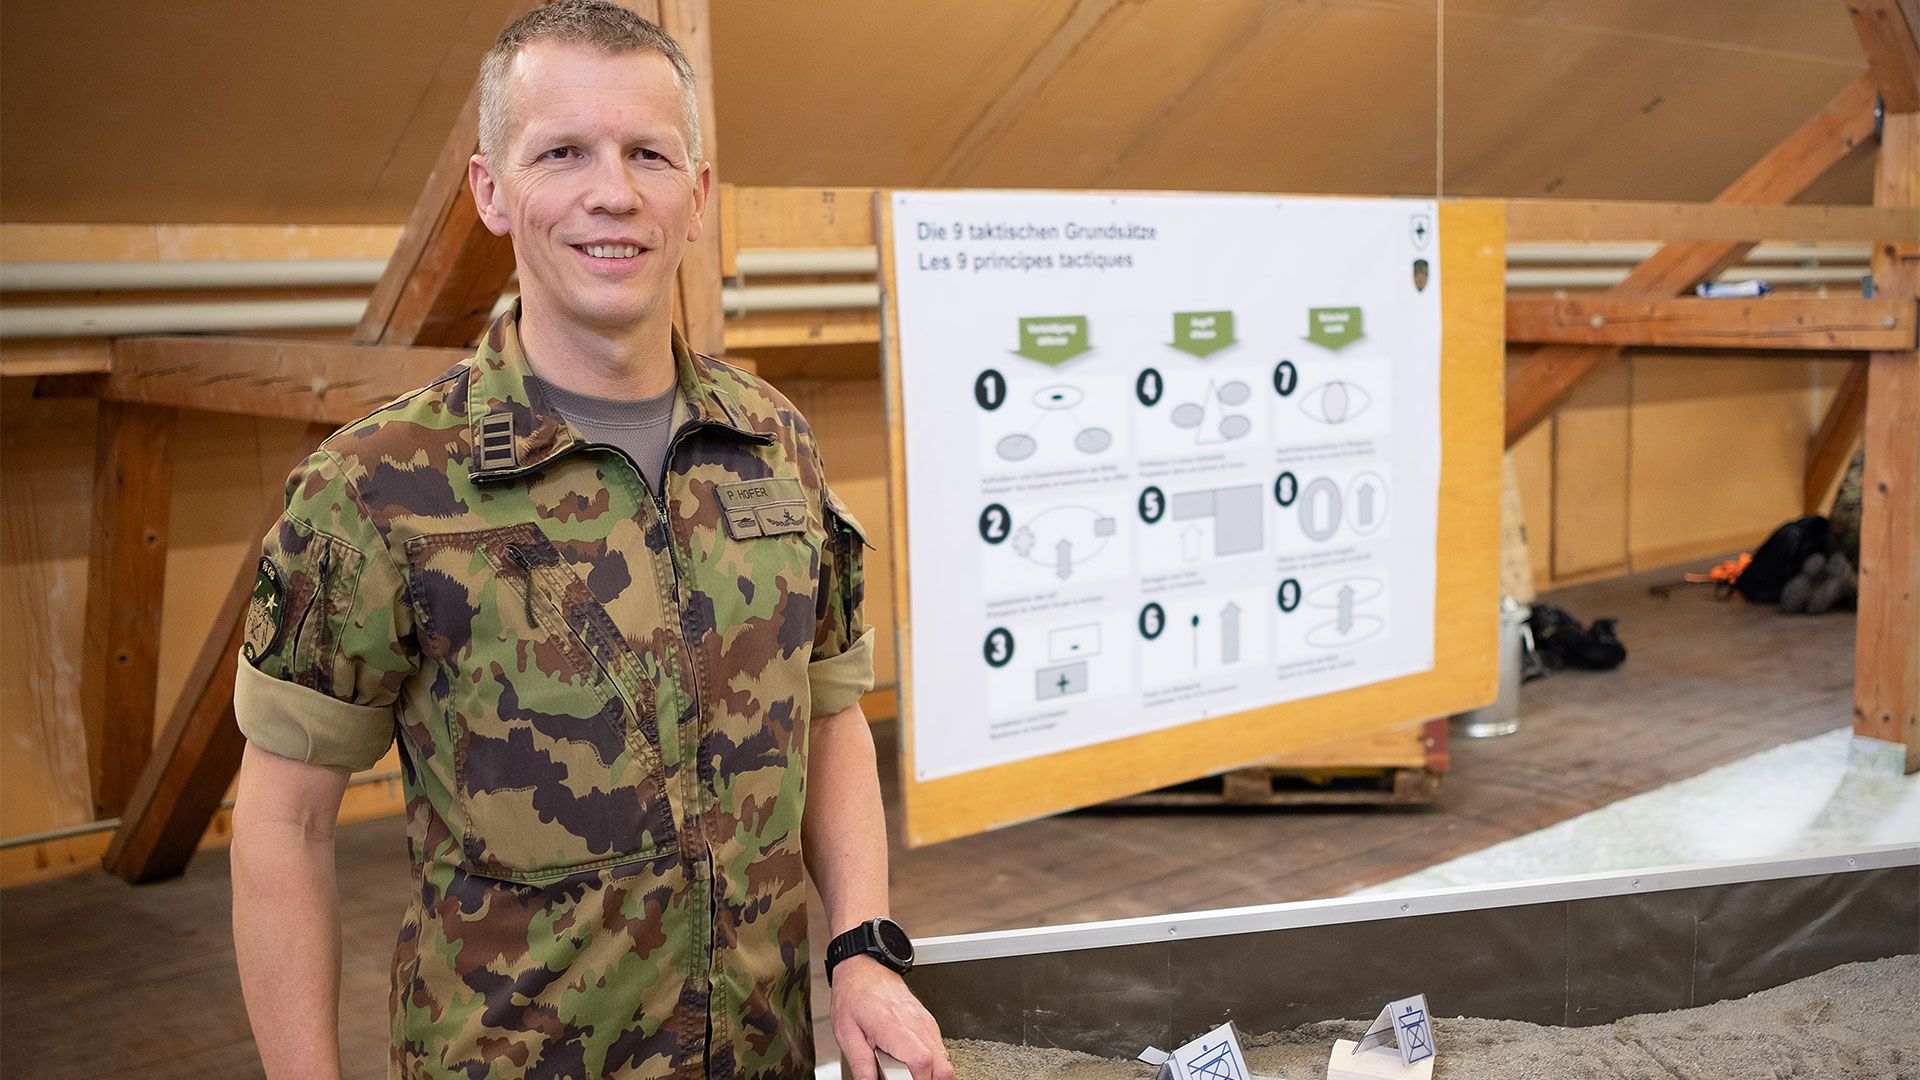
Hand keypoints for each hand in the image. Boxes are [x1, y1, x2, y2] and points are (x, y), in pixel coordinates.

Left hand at [828, 956, 955, 1079]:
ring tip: (902, 1068)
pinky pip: (940, 1051)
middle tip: (902, 1077)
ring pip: (945, 1062)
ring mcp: (926, 1024)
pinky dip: (930, 1063)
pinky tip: (908, 1059)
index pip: (922, 1062)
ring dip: (928, 1073)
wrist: (865, 968)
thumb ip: (861, 1065)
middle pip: (942, 1069)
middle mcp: (917, 1025)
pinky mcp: (929, 1024)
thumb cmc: (854, 995)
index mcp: (895, 1028)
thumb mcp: (846, 1034)